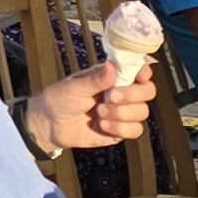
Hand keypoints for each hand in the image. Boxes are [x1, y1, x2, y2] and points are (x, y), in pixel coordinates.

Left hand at [32, 60, 154, 150]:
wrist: (50, 125)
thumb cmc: (60, 99)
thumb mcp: (74, 86)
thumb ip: (95, 79)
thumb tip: (112, 66)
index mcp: (111, 77)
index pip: (138, 71)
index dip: (144, 73)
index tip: (140, 77)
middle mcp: (122, 93)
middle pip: (148, 92)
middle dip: (133, 95)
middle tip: (111, 96)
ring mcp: (123, 113)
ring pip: (142, 112)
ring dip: (121, 113)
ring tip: (99, 112)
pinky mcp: (120, 131)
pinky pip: (135, 130)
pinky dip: (120, 128)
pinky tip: (102, 125)